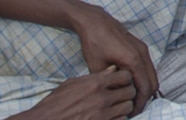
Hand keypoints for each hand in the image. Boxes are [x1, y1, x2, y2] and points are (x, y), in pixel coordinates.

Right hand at [13, 71, 137, 119]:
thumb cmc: (55, 103)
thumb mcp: (72, 84)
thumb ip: (95, 77)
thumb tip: (113, 70)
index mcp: (95, 84)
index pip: (125, 76)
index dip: (125, 78)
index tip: (121, 81)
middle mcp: (101, 98)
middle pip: (130, 92)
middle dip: (128, 92)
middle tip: (121, 94)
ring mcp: (103, 114)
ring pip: (128, 107)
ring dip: (124, 106)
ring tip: (117, 106)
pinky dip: (119, 118)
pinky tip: (111, 116)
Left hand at [70, 4, 157, 113]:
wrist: (95, 22)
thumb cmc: (94, 43)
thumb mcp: (98, 68)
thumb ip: (110, 83)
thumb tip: (116, 97)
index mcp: (134, 60)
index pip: (145, 88)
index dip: (140, 103)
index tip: (132, 113)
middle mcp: (143, 54)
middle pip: (153, 82)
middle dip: (145, 98)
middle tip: (133, 109)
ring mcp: (143, 49)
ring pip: (152, 74)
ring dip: (145, 87)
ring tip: (132, 98)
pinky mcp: (140, 47)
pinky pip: (148, 67)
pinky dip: (144, 78)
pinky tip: (131, 84)